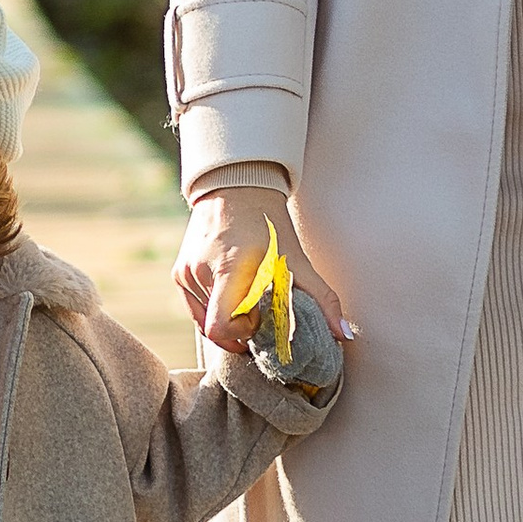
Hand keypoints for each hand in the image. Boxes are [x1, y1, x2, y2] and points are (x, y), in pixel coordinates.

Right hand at [176, 189, 351, 357]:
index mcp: (231, 268)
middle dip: (239, 327)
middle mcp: (202, 272)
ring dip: (228, 317)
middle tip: (257, 311)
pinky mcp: (178, 273)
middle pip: (217, 328)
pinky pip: (195, 309)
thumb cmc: (270, 225)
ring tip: (246, 295)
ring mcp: (186, 273)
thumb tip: (344, 334)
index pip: (220, 327)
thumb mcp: (298, 260)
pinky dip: (214, 310)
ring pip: (205, 320)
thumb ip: (322, 299)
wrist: (237, 187)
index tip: (258, 320)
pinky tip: (231, 294)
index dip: (241, 334)